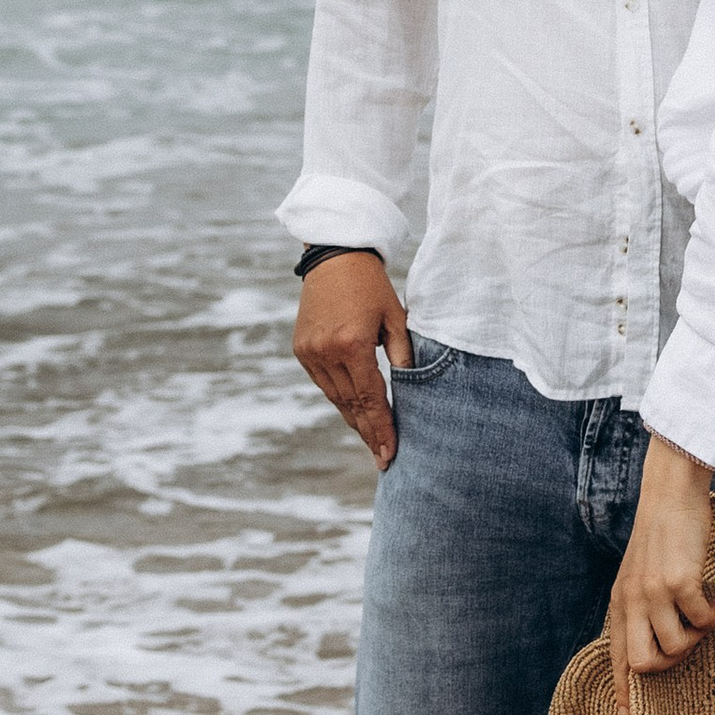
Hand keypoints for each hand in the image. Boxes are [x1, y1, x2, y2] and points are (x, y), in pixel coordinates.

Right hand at [292, 253, 412, 466]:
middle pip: (351, 404)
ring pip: (335, 397)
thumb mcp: (395, 316)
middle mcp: (326, 352)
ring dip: (354, 419)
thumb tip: (413, 390)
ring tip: (372, 440)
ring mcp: (309, 352)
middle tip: (383, 458)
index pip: (370, 398)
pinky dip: (339, 397)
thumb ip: (404, 354)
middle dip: (369, 432)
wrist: (334, 256)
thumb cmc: (372, 284)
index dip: (382, 428)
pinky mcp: (301, 349)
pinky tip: (353, 411)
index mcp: (352, 344)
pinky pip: (323, 382)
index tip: (390, 454)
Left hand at [607, 436, 714, 695]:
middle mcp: (632, 601)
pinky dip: (712, 619)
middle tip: (687, 644)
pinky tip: (714, 603)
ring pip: (675, 646)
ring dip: (695, 638)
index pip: (615, 657)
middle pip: (641, 663)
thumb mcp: (639, 573)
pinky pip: (701, 622)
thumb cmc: (662, 535)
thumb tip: (656, 642)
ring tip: (701, 615)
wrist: (670, 494)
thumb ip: (641, 605)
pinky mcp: (681, 582)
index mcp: (620, 603)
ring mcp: (654, 592)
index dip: (622, 692)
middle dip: (667, 666)